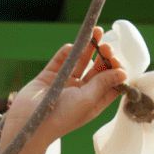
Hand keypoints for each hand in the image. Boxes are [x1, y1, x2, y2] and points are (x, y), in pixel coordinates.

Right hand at [0, 28, 125, 153]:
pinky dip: (68, 52)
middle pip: (98, 70)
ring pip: (81, 61)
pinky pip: (61, 59)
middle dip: (104, 57)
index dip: (116, 72)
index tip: (117, 61)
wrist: (31, 121)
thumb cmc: (62, 117)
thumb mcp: (88, 100)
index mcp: (93, 102)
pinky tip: (74, 46)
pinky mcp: (50, 75)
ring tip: (96, 32)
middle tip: (106, 46)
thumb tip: (123, 73)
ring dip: (89, 48)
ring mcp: (65, 83)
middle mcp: (81, 92)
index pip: (111, 84)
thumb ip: (103, 83)